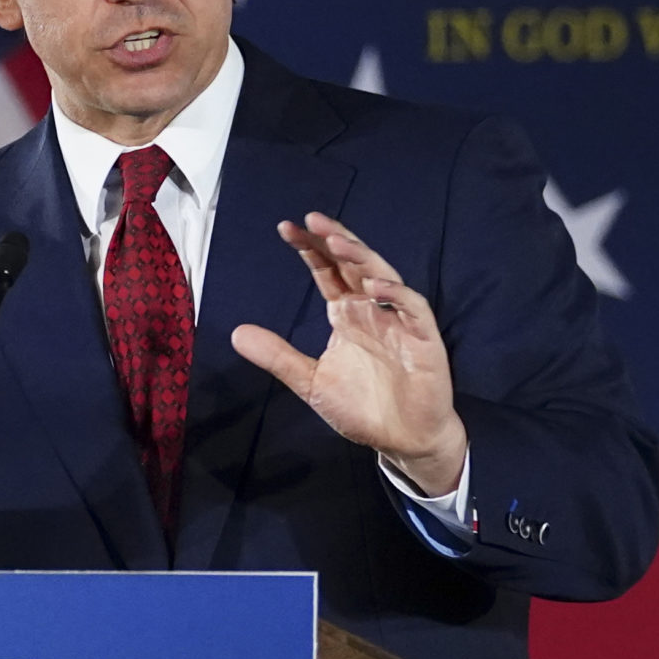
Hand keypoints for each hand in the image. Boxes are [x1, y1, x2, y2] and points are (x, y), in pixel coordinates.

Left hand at [231, 213, 467, 495]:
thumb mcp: (311, 382)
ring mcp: (399, 320)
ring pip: (382, 275)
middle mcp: (372, 309)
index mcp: (347, 314)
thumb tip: (235, 333)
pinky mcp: (423, 338)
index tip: (285, 229)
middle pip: (354, 263)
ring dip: (361, 257)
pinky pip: (411, 308)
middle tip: (311, 219)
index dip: (310, 249)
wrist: (403, 440)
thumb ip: (278, 356)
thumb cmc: (362, 408)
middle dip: (334, 239)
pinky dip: (395, 294)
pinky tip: (374, 287)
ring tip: (337, 241)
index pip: (328, 271)